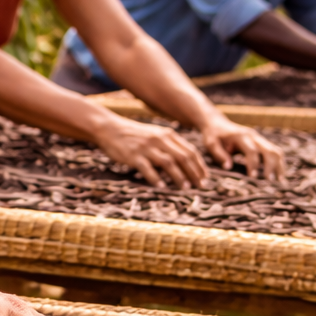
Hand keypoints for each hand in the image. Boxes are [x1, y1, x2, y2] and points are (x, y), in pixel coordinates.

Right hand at [92, 113, 207, 186]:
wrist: (110, 128)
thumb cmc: (134, 135)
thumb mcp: (154, 135)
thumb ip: (169, 145)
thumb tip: (185, 162)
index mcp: (167, 135)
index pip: (190, 151)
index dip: (199, 165)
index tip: (205, 177)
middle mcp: (159, 140)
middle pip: (183, 157)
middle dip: (194, 173)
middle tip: (200, 186)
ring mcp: (146, 147)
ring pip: (169, 163)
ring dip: (179, 177)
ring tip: (185, 188)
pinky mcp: (134, 155)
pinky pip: (148, 169)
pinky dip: (156, 178)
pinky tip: (162, 186)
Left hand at [198, 117, 283, 179]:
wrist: (217, 123)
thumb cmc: (213, 136)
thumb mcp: (211, 144)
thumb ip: (219, 154)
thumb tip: (228, 167)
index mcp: (240, 137)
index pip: (251, 151)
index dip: (253, 164)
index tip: (254, 178)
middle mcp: (252, 136)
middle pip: (268, 150)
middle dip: (271, 165)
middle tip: (270, 181)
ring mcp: (258, 138)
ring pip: (275, 150)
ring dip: (279, 165)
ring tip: (279, 180)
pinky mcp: (261, 142)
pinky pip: (274, 151)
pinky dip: (278, 162)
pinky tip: (279, 174)